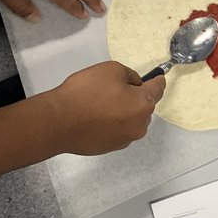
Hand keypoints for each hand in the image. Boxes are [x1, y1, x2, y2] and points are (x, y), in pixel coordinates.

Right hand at [48, 62, 164, 154]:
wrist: (59, 121)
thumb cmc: (86, 92)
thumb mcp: (111, 69)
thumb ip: (129, 75)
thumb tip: (134, 85)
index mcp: (143, 105)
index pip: (158, 90)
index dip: (157, 81)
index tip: (158, 78)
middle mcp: (139, 125)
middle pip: (143, 106)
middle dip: (134, 97)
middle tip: (112, 89)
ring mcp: (125, 139)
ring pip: (130, 120)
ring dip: (122, 111)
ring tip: (99, 104)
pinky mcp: (109, 148)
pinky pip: (116, 130)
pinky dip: (111, 123)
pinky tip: (94, 117)